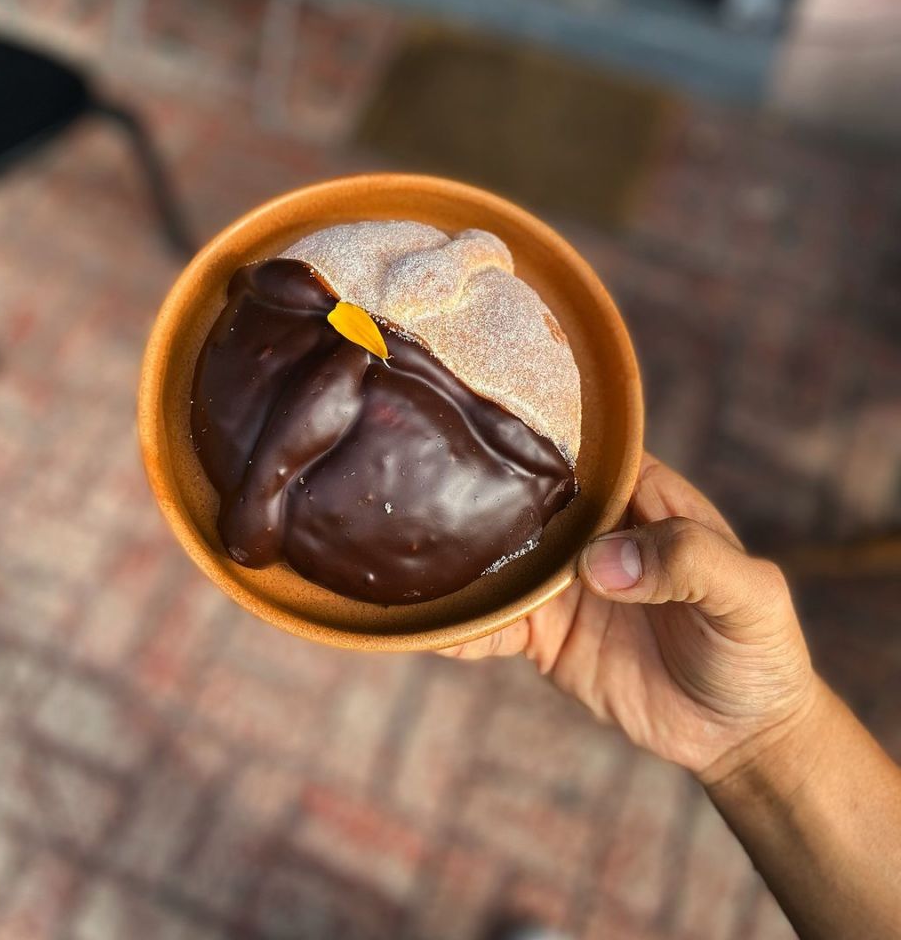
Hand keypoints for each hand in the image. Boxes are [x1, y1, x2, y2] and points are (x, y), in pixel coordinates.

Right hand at [441, 453, 820, 780]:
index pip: (585, 454)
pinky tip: (427, 629)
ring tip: (405, 555)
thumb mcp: (750, 597)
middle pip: (526, 499)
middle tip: (423, 487)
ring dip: (458, 560)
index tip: (485, 428)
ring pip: (498, 559)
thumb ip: (690, 565)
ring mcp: (564, 582)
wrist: (739, 734)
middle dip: (478, 492)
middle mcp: (595, 530)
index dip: (540, 438)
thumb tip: (602, 563)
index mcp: (643, 498)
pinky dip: (460, 628)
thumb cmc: (757, 646)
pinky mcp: (544, 635)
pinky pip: (493, 626)